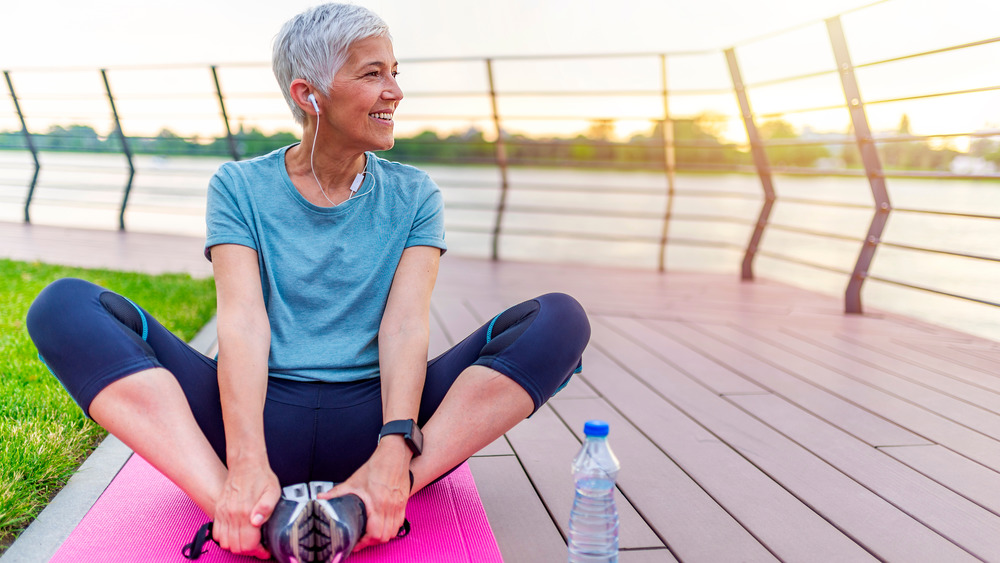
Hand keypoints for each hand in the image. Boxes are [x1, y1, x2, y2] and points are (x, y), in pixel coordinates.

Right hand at [212, 460, 280, 558]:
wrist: (246, 464)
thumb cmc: (261, 477)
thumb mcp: (273, 491)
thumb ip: (266, 508)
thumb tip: (257, 522)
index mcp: (247, 512)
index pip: (248, 544)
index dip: (258, 551)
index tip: (265, 550)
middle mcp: (232, 514)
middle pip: (237, 547)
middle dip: (249, 550)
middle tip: (258, 545)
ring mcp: (223, 513)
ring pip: (225, 543)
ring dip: (237, 545)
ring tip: (248, 540)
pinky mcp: (219, 510)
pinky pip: (217, 533)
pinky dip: (225, 538)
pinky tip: (236, 533)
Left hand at [321, 436, 411, 551]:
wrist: (394, 455)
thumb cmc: (376, 467)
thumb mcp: (354, 480)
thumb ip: (337, 492)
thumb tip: (322, 498)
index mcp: (377, 503)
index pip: (374, 533)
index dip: (364, 542)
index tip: (356, 543)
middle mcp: (390, 506)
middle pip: (384, 536)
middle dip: (372, 541)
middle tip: (362, 540)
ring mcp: (399, 506)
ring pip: (393, 532)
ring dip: (383, 536)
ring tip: (372, 534)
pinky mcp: (403, 503)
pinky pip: (399, 523)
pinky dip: (392, 528)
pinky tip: (383, 524)